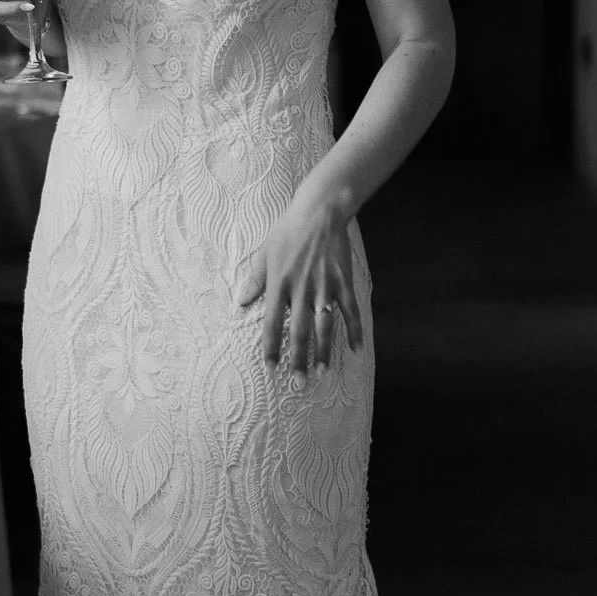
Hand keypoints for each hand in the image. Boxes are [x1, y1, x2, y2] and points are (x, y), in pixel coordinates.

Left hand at [236, 191, 363, 376]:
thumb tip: (241, 303)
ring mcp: (324, 287)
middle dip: (299, 360)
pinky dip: (354, 330)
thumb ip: (254, 281)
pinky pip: (350, 311)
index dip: (272, 348)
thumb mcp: (265, 253)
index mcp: (279, 284)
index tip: (271, 368)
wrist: (319, 212)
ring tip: (322, 372)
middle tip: (299, 383)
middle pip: (299, 332)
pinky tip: (355, 349)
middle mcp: (301, 289)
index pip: (273, 324)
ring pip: (325, 327)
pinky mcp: (343, 282)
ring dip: (324, 352)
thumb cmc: (288, 231)